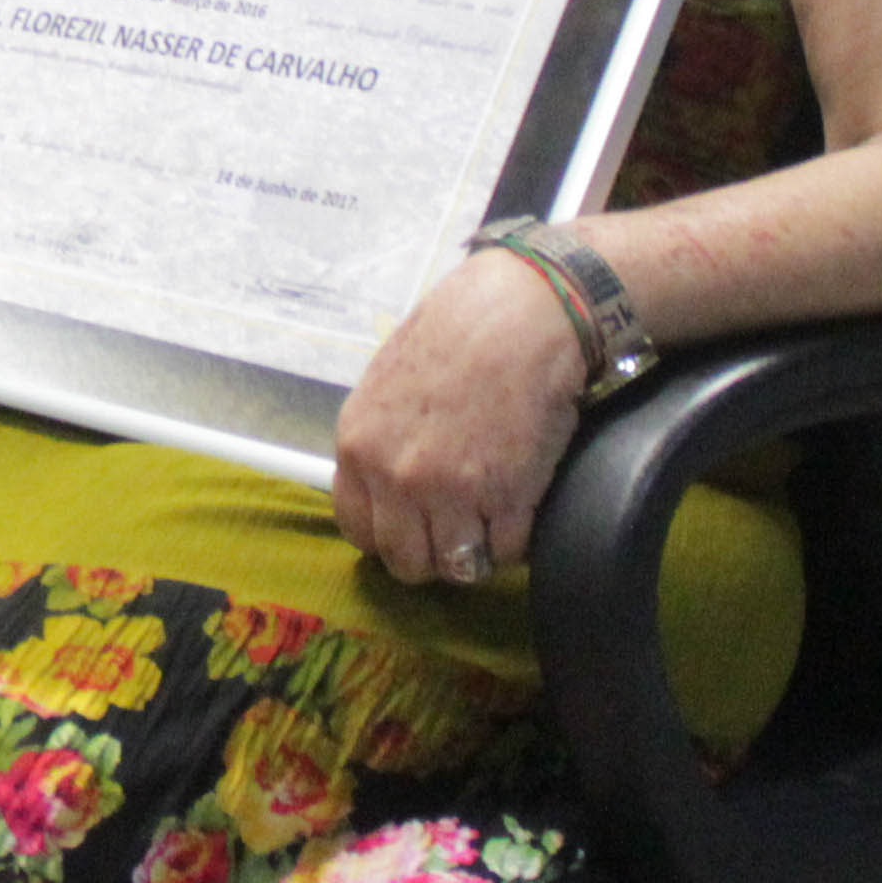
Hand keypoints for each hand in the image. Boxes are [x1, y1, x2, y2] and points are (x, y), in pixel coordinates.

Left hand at [330, 248, 591, 585]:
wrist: (522, 315)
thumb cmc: (460, 333)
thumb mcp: (388, 382)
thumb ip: (379, 440)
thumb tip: (384, 484)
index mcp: (359, 447)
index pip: (359, 530)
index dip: (390, 535)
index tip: (413, 528)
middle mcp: (396, 477)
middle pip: (407, 561)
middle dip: (433, 552)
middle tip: (458, 528)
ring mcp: (451, 493)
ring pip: (457, 567)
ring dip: (477, 551)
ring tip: (492, 519)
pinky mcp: (507, 499)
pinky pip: (508, 552)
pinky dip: (518, 538)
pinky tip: (521, 505)